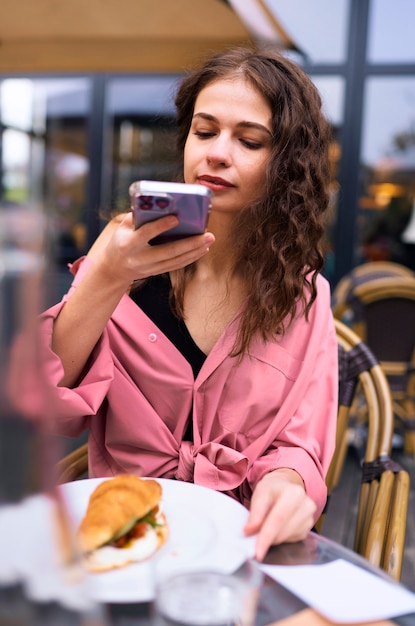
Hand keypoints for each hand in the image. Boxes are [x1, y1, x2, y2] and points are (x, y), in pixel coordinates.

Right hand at [91, 211, 214, 286]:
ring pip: (176, 260)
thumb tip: (161, 204)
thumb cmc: (121, 240)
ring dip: (195, 250)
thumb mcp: (122, 227)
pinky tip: (203, 248)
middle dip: (190, 242)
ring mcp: (149, 268)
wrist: (114, 268)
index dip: (161, 226)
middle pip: (169, 251)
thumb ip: (138, 215)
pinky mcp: (157, 272)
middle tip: (207, 233)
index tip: (177, 217)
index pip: (146, 234)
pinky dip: (191, 257)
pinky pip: (177, 265)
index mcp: (128, 244)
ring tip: (209, 239)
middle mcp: (140, 258)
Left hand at [243, 468, 316, 560]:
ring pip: (287, 538)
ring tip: (265, 527)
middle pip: (283, 531)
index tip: (257, 551)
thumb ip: (255, 512)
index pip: (278, 519)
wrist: (283, 487)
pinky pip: (291, 540)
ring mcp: (309, 518)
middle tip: (254, 543)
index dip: (266, 537)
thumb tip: (250, 530)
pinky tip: (276, 528)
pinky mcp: (308, 528)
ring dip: (273, 539)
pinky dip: (280, 538)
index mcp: (294, 493)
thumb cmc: (272, 490)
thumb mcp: (260, 494)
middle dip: (267, 540)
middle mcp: (306, 505)